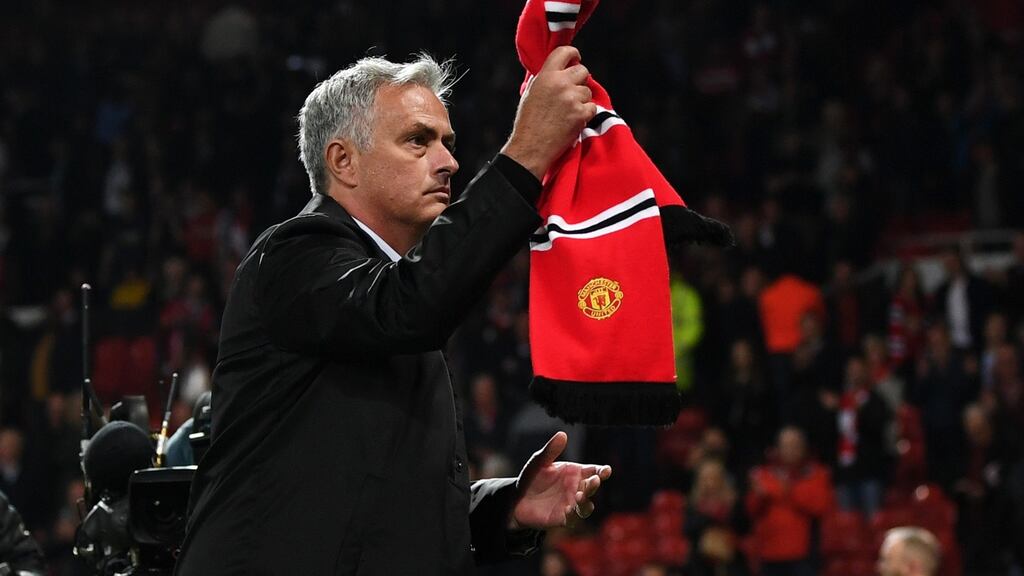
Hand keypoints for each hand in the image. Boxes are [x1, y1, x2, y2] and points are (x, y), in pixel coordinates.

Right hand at [501, 46, 596, 179]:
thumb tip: (557, 70)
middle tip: (573, 92)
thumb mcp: (531, 93)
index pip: (565, 52)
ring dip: (582, 100)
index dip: (574, 54)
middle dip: (580, 80)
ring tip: (567, 111)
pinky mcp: (581, 114)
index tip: (576, 59)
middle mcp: (560, 83)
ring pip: (587, 91)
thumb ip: (545, 78)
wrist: (531, 146)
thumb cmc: (528, 122)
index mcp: (546, 75)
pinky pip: (592, 107)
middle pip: (583, 71)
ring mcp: (572, 98)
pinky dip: (585, 114)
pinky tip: (573, 120)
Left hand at [511, 431, 610, 528]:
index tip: (606, 471)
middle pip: (592, 488)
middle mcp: (576, 489)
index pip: (594, 471)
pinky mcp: (564, 518)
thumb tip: (562, 434)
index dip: (602, 471)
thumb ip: (550, 450)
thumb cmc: (531, 478)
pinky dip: (573, 515)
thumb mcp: (538, 462)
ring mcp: (572, 504)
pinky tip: (567, 510)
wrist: (517, 499)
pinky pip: (573, 519)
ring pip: (586, 506)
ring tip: (578, 497)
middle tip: (594, 481)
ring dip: (586, 502)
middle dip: (594, 485)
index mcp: (574, 473)